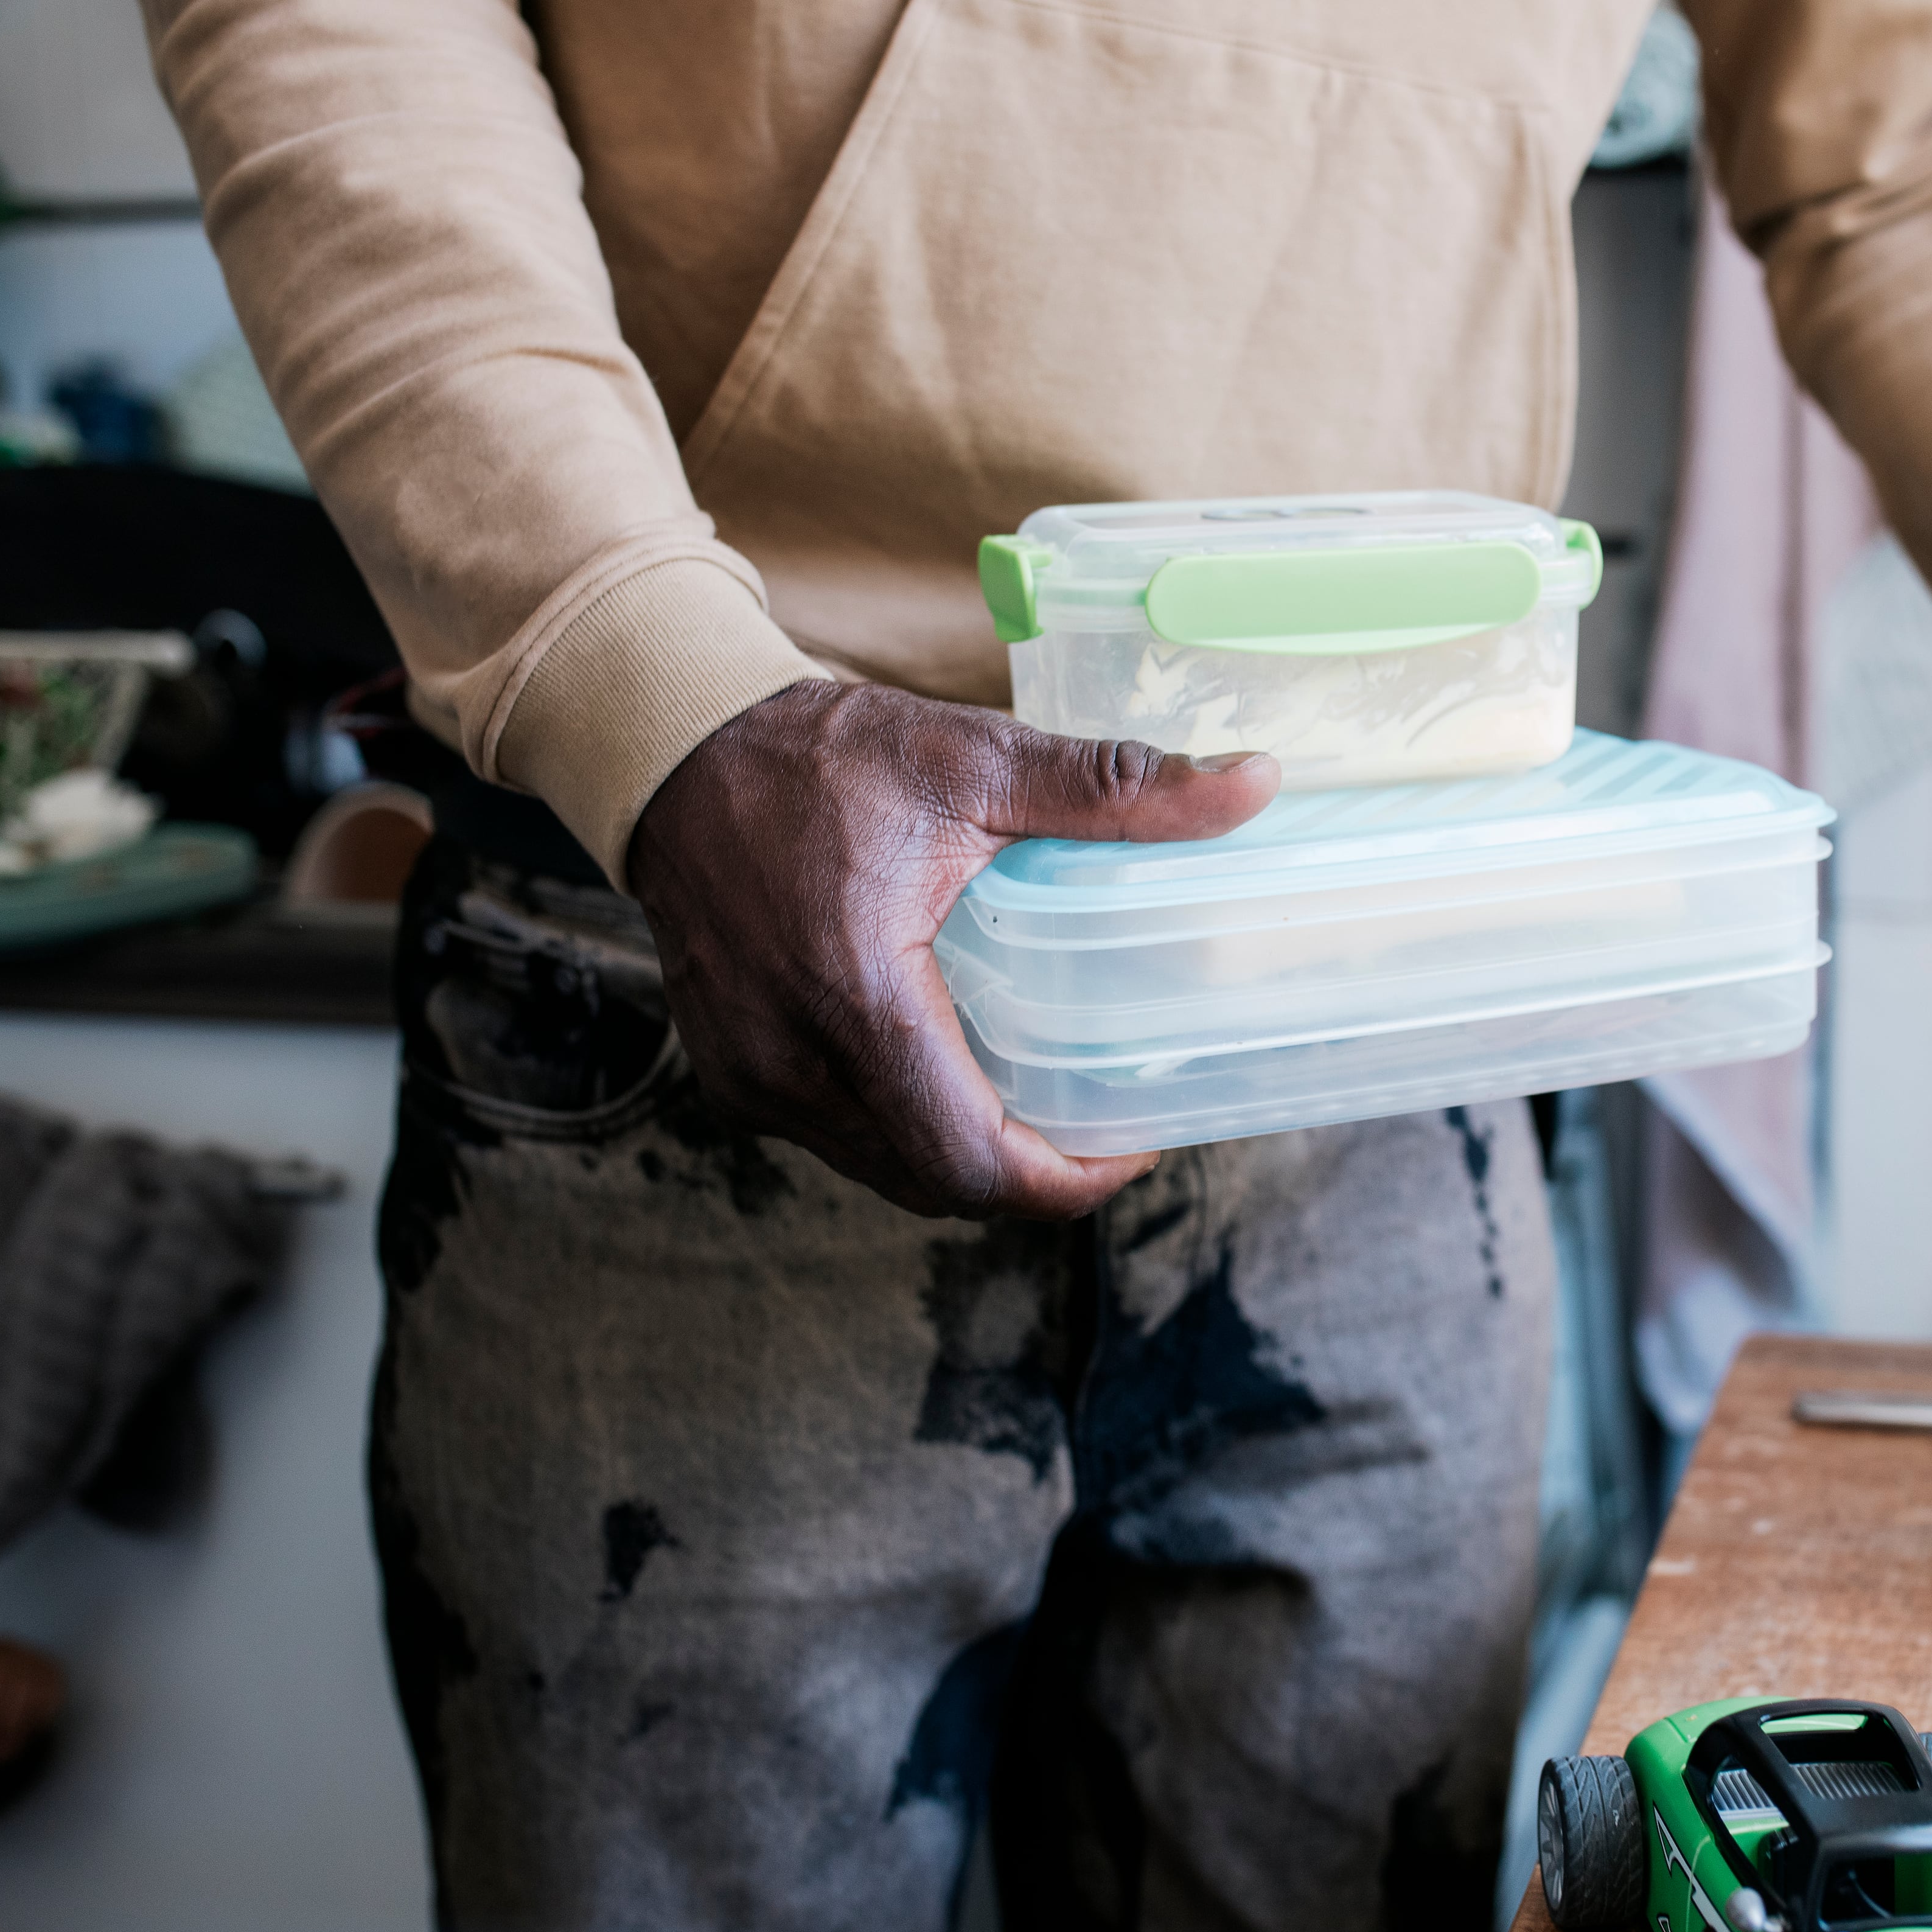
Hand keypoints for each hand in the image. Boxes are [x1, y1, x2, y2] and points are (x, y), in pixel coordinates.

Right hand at [625, 681, 1278, 1219]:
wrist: (680, 749)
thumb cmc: (822, 755)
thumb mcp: (975, 759)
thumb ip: (1114, 789)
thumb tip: (1251, 785)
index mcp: (858, 1000)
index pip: (972, 1159)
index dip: (1066, 1181)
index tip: (1132, 1145)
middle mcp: (794, 1063)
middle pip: (939, 1182)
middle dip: (1030, 1173)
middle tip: (1102, 1121)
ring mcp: (755, 1080)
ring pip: (889, 1169)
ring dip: (967, 1152)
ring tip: (1039, 1097)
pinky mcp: (734, 1076)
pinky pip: (840, 1137)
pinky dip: (905, 1125)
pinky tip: (951, 1069)